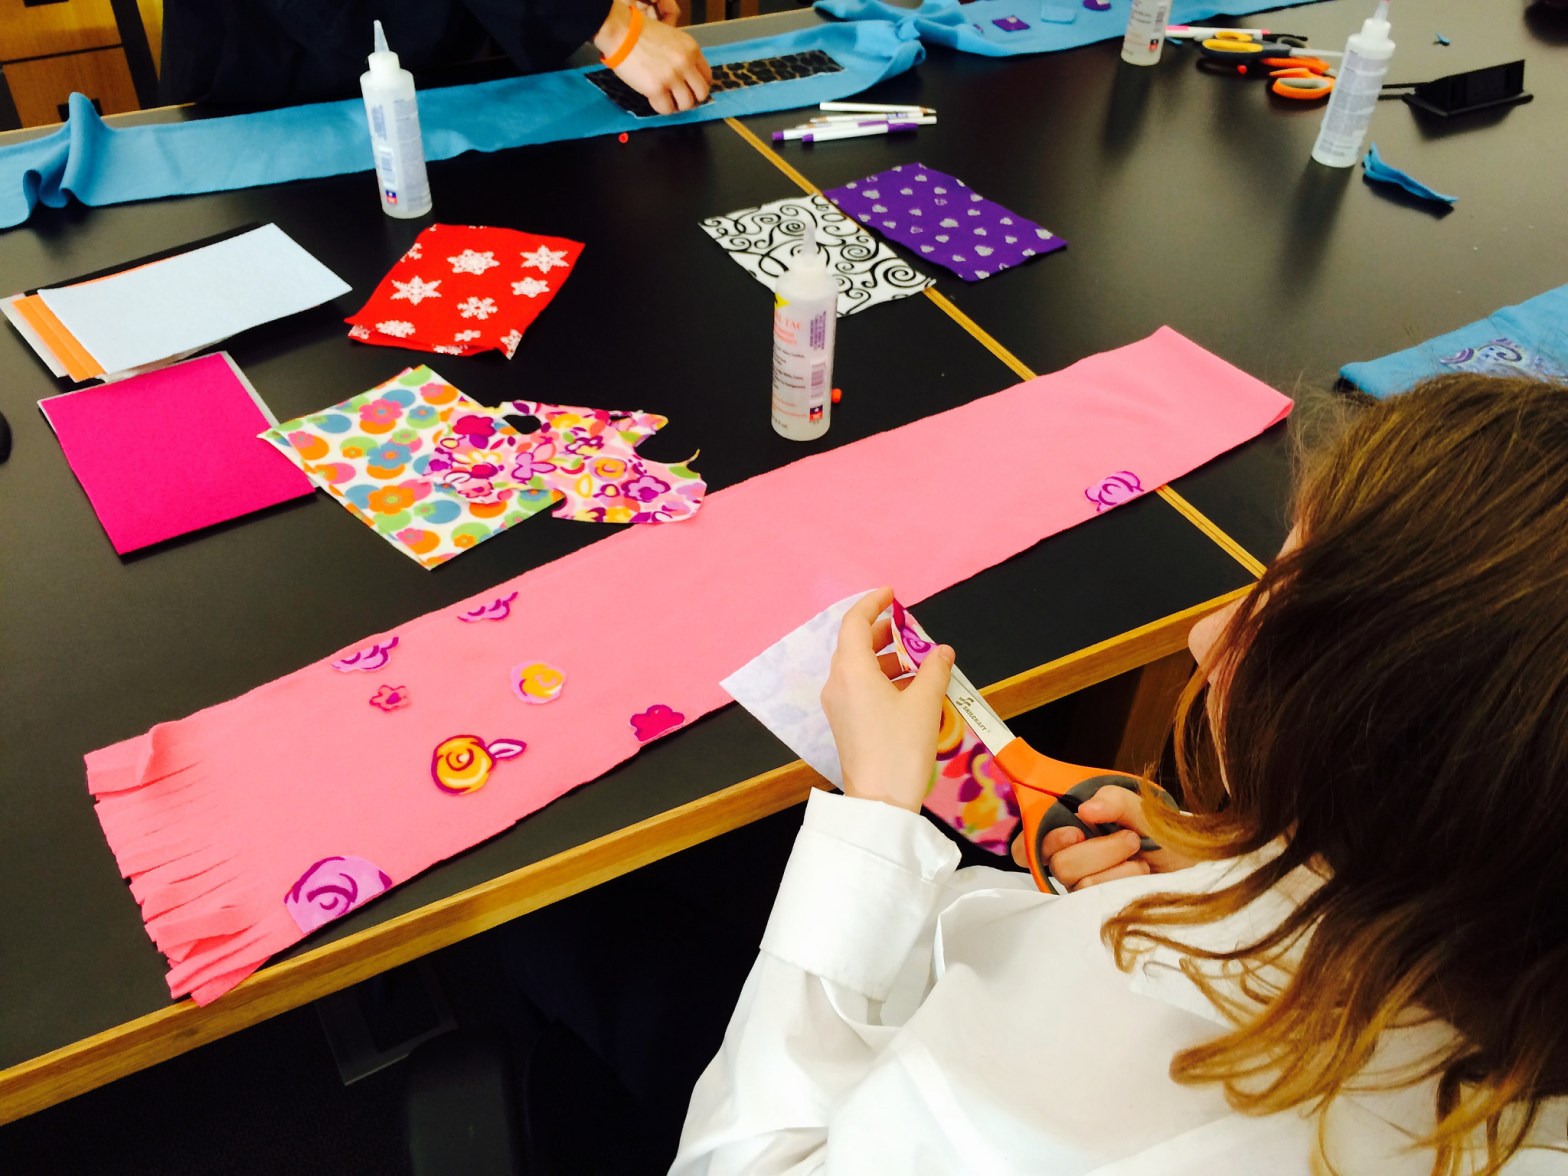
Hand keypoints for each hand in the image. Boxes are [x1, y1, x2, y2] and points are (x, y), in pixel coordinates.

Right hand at [595, 2, 712, 115]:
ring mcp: (672, 77)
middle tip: (680, 98)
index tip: (690, 89)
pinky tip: (655, 99)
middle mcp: (685, 64)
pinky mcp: (656, 89)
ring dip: (677, 105)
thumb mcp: (672, 38)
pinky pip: (666, 109)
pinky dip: (661, 108)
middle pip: (701, 93)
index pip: (707, 76)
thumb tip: (686, 76)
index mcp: (691, 49)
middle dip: (692, 99)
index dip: (698, 85)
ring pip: (686, 104)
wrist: (622, 33)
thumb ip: (682, 55)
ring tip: (667, 100)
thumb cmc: (641, 33)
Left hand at [821, 587, 953, 812]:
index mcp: (851, 669)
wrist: (880, 800)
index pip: (855, 622)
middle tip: (911, 629)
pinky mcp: (844, 722)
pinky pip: (858, 686)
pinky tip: (909, 687)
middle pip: (854, 643)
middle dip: (883, 631)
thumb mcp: (925, 702)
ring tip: (918, 661)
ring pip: (857, 666)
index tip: (892, 594)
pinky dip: (881, 677)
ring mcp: (837, 704)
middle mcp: (837, 682)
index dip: (873, 603)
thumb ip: (934, 669)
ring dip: (885, 657)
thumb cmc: (901, 746)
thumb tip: (941, 651)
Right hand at [1013, 782, 1195, 889]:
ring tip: (1141, 859)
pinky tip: (1140, 879)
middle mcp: (1071, 863)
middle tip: (1130, 840)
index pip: (1026, 844)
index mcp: (1071, 833)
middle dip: (1098, 849)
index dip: (1039, 840)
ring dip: (1118, 866)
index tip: (1073, 832)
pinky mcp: (1100, 912)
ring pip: (1079, 882)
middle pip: (1056, 862)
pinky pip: (1098, 899)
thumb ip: (1116, 800)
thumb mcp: (1145, 808)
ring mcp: (1085, 890)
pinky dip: (1124, 883)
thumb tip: (1086, 809)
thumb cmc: (1169, 836)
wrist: (1200, 867)